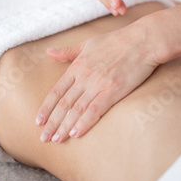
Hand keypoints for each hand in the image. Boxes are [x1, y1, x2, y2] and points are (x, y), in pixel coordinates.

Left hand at [35, 21, 158, 143]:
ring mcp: (98, 84)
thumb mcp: (88, 43)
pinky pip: (95, 109)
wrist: (142, 40)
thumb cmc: (116, 40)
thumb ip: (68, 51)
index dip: (46, 107)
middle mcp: (84, 77)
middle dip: (52, 123)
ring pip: (77, 109)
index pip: (57, 91)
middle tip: (44, 138)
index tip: (38, 121)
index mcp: (77, 66)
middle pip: (64, 104)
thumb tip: (49, 52)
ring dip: (65, 126)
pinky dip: (84, 122)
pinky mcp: (114, 90)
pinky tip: (76, 134)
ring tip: (56, 140)